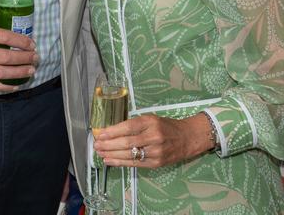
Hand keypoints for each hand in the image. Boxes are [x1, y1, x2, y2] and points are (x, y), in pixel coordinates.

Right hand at [0, 7, 36, 91]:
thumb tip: (10, 17)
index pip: (4, 37)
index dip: (21, 41)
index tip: (31, 43)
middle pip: (5, 57)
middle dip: (24, 58)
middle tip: (35, 57)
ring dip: (18, 73)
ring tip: (30, 71)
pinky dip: (3, 87)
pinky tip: (14, 85)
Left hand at [94, 113, 210, 168]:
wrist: (187, 138)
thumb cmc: (166, 126)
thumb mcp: (151, 119)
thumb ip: (134, 125)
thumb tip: (111, 131)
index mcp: (151, 122)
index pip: (128, 127)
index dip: (112, 131)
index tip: (100, 134)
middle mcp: (154, 137)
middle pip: (127, 142)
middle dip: (109, 144)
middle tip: (96, 145)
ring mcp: (156, 151)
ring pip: (129, 154)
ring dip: (112, 155)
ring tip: (100, 153)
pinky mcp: (156, 163)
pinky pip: (135, 163)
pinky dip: (120, 162)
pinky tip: (110, 160)